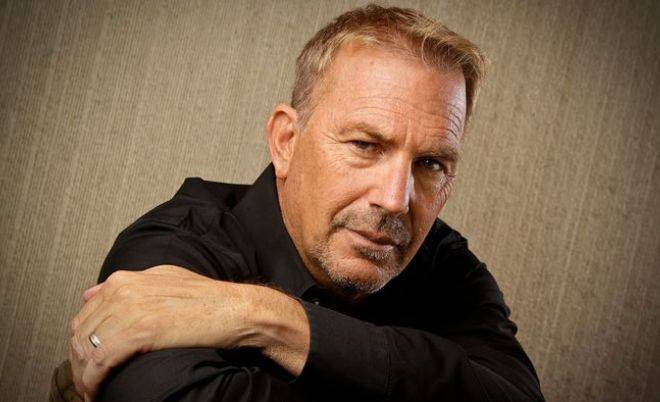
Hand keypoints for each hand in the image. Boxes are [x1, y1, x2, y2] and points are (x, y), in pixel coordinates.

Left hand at [68, 265, 256, 400]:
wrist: (235, 309)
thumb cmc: (208, 298)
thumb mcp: (165, 279)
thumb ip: (128, 284)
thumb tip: (91, 293)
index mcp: (125, 279)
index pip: (85, 315)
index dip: (81, 342)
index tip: (87, 362)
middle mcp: (122, 291)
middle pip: (81, 334)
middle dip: (79, 363)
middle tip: (87, 382)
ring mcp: (129, 309)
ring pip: (86, 350)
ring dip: (84, 376)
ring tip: (92, 391)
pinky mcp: (139, 331)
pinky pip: (100, 362)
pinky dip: (94, 381)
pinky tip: (98, 392)